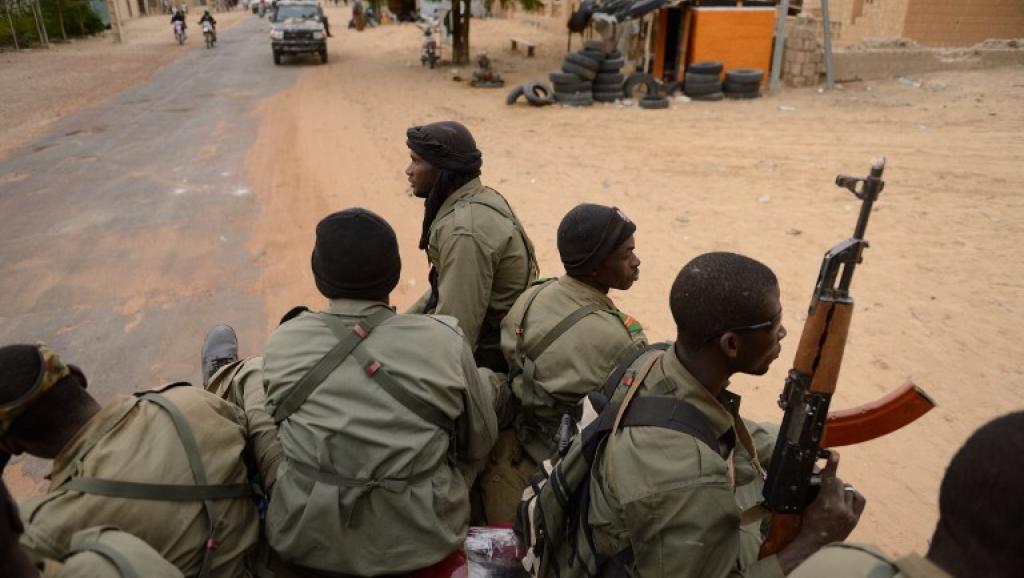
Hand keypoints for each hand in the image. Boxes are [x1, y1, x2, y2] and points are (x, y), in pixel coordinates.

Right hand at [776, 451, 865, 573]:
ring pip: (849, 490)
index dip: (832, 465)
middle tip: (826, 488)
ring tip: (835, 496)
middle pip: (839, 483)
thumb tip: (820, 477)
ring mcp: (849, 513)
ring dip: (842, 490)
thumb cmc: (808, 524)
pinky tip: (847, 499)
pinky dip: (853, 496)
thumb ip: (816, 491)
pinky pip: (859, 499)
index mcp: (825, 503)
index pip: (830, 479)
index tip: (834, 454)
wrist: (817, 545)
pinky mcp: (855, 518)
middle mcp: (839, 507)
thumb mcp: (808, 506)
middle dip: (833, 482)